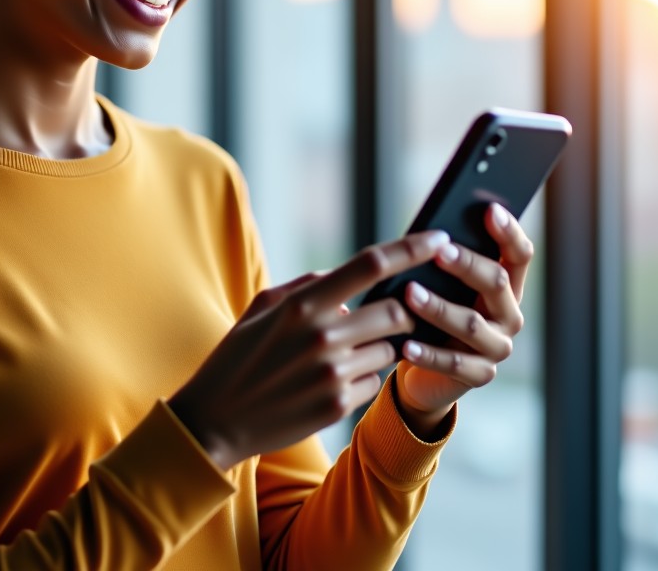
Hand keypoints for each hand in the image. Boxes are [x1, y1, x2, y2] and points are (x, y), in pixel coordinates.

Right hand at [168, 231, 451, 470]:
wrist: (217, 419)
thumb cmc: (238, 355)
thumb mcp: (262, 307)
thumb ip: (307, 286)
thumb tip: (344, 283)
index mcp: (302, 304)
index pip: (370, 265)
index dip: (410, 249)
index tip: (439, 237)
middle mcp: (323, 336)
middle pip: (395, 312)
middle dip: (401, 311)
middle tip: (392, 313)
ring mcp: (333, 374)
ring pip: (387, 349)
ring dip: (375, 347)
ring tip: (339, 355)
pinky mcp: (339, 406)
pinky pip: (374, 383)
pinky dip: (362, 378)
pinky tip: (330, 383)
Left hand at [393, 203, 533, 436]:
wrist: (426, 369)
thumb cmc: (431, 312)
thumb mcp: (440, 284)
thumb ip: (443, 261)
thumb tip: (429, 231)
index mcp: (506, 286)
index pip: (518, 255)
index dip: (508, 232)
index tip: (490, 210)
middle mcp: (509, 315)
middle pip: (497, 283)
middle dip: (467, 265)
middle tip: (439, 251)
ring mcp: (497, 347)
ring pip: (472, 324)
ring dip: (439, 308)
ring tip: (410, 293)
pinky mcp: (480, 375)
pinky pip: (454, 363)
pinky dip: (428, 353)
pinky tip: (406, 344)